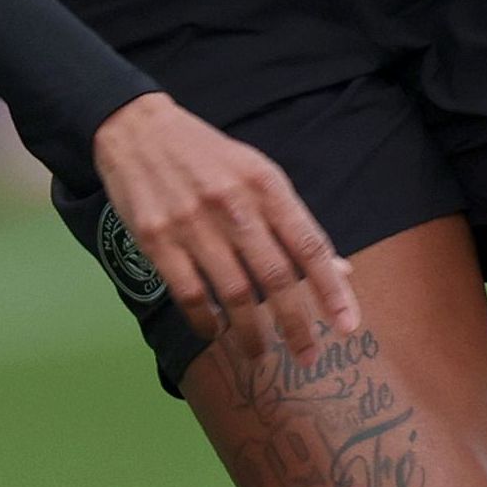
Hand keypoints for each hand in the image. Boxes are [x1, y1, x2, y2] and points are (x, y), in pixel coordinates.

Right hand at [91, 93, 362, 359]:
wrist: (138, 130)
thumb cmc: (208, 157)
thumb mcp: (259, 175)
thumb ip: (296, 223)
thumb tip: (340, 268)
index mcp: (266, 185)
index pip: (309, 246)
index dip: (332, 290)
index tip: (348, 326)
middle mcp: (234, 205)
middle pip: (275, 277)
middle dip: (297, 323)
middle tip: (309, 356)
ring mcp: (193, 224)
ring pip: (234, 292)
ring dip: (251, 332)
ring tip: (260, 354)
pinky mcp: (156, 240)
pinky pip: (189, 293)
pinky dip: (205, 320)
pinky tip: (215, 332)